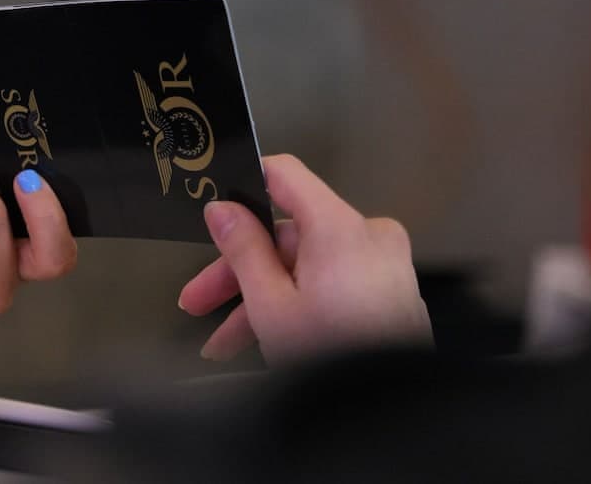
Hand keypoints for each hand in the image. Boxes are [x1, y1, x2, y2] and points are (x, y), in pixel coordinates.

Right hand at [178, 154, 431, 365]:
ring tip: (221, 345)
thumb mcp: (270, 305)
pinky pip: (331, 286)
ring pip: (305, 268)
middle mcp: (368, 236)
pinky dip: (299, 305)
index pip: (284, 174)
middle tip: (197, 302)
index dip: (245, 186)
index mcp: (340, 226)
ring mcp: (383, 266)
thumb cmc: (333, 357)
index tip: (214, 213)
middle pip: (288, 237)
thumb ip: (242, 249)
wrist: (392, 414)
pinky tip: (262, 344)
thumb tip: (221, 210)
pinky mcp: (390, 295)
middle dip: (239, 271)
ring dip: (261, 300)